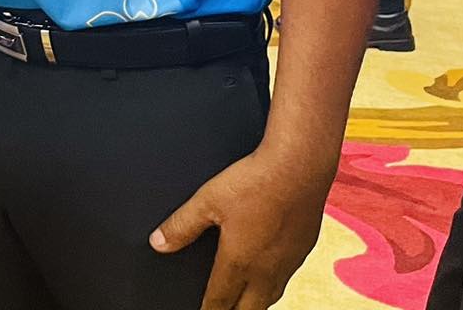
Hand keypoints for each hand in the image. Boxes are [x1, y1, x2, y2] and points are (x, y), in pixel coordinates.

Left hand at [151, 143, 333, 309]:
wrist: (300, 166)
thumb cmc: (254, 181)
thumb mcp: (208, 200)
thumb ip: (182, 224)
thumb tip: (158, 243)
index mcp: (239, 262)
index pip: (220, 301)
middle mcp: (267, 270)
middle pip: (249, 309)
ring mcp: (289, 263)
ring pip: (271, 297)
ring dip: (254, 304)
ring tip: (242, 304)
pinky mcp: (304, 250)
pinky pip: (286, 279)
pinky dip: (272, 285)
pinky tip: (269, 275)